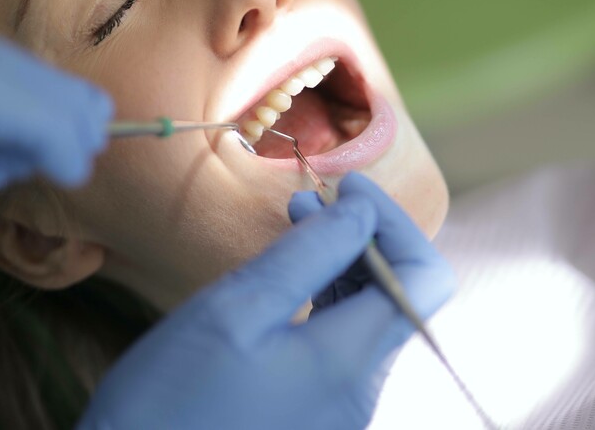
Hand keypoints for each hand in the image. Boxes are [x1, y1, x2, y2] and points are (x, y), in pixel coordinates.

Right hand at [78, 172, 454, 429]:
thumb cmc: (171, 398)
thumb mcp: (236, 308)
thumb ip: (308, 255)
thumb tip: (361, 211)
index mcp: (350, 362)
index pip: (423, 277)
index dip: (394, 222)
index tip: (347, 187)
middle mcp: (361, 393)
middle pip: (399, 298)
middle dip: (363, 238)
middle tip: (309, 201)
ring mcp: (340, 412)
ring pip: (369, 321)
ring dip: (342, 267)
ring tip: (295, 228)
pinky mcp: (314, 419)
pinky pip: (341, 349)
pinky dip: (325, 303)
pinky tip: (286, 283)